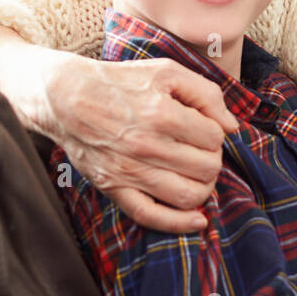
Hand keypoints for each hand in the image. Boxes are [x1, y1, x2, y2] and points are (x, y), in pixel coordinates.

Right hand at [44, 53, 239, 231]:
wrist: (64, 97)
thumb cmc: (120, 81)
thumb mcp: (167, 72)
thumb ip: (207, 94)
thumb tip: (232, 126)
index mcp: (161, 114)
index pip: (214, 138)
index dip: (215, 132)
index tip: (203, 127)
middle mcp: (146, 146)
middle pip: (208, 168)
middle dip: (212, 158)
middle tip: (199, 149)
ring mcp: (129, 171)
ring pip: (189, 195)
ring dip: (203, 186)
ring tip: (196, 172)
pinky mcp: (114, 188)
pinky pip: (152, 217)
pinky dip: (179, 223)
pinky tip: (198, 220)